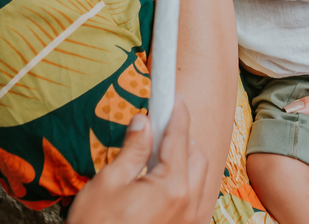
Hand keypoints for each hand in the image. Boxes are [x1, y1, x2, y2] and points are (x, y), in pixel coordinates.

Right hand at [68, 98, 209, 223]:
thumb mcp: (107, 184)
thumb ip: (132, 150)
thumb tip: (143, 123)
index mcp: (172, 188)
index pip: (179, 137)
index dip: (175, 112)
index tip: (172, 96)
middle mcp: (190, 205)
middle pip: (197, 156)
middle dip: (180, 137)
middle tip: (156, 129)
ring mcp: (191, 221)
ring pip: (200, 177)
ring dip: (185, 160)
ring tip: (154, 158)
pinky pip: (197, 199)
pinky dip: (186, 183)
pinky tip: (161, 182)